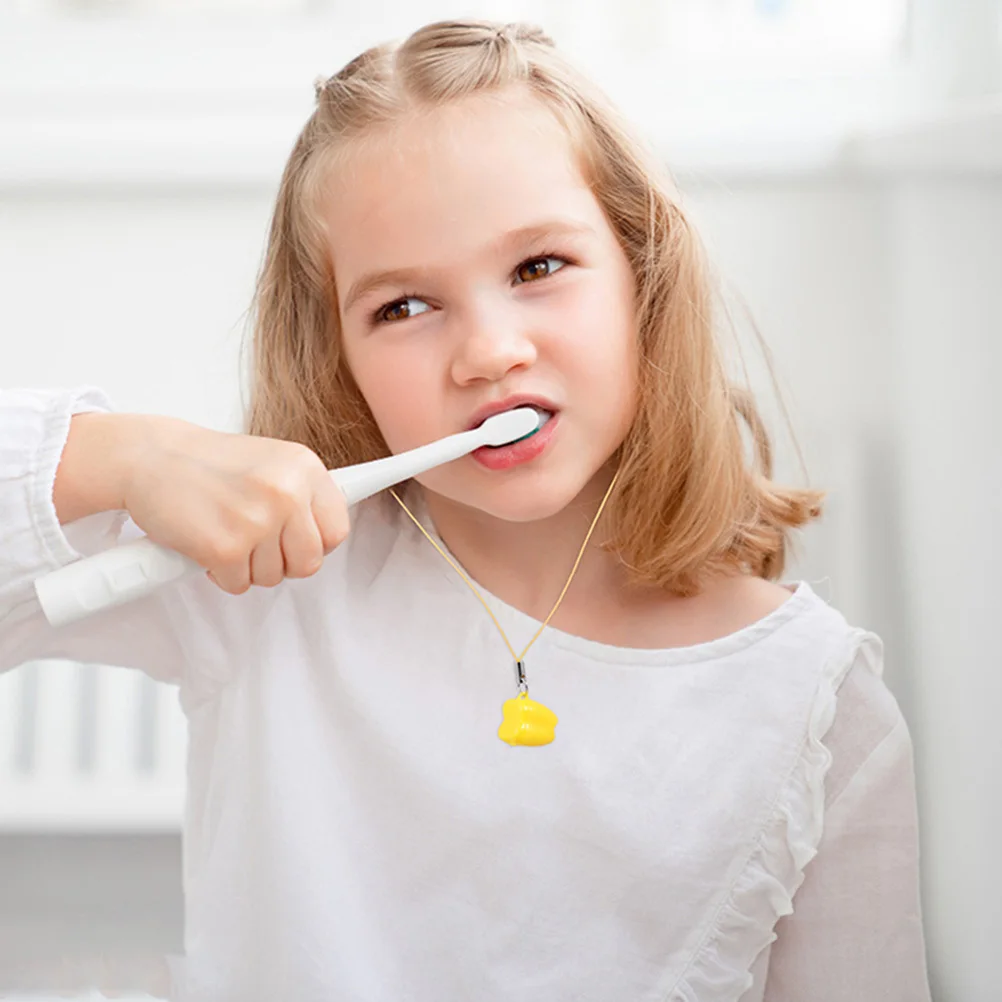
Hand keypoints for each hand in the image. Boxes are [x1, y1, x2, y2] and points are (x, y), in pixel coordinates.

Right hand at [120, 416, 349, 594]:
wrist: (149, 456)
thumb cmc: (208, 463)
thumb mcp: (271, 462)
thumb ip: (302, 494)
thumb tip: (326, 536)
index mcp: (305, 468)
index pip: (337, 530)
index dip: (314, 543)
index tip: (294, 540)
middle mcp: (287, 492)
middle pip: (310, 562)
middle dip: (282, 561)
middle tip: (255, 543)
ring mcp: (258, 520)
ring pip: (273, 577)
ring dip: (248, 566)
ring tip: (225, 532)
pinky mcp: (226, 548)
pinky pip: (239, 585)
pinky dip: (220, 574)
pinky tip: (206, 543)